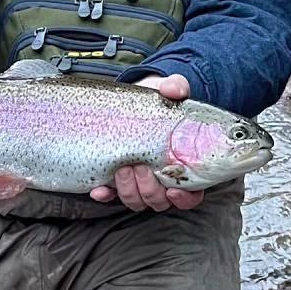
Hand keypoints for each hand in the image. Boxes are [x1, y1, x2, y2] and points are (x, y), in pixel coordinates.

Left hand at [88, 74, 204, 211]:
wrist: (133, 100)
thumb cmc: (158, 102)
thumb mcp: (168, 91)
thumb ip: (176, 88)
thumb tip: (175, 89)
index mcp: (182, 165)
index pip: (190, 195)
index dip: (184, 198)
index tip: (173, 188)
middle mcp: (161, 180)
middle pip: (160, 200)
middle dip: (149, 189)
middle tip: (140, 167)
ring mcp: (138, 182)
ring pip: (137, 201)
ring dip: (129, 190)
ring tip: (123, 168)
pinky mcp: (116, 179)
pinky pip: (111, 196)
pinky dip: (106, 195)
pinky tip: (99, 189)